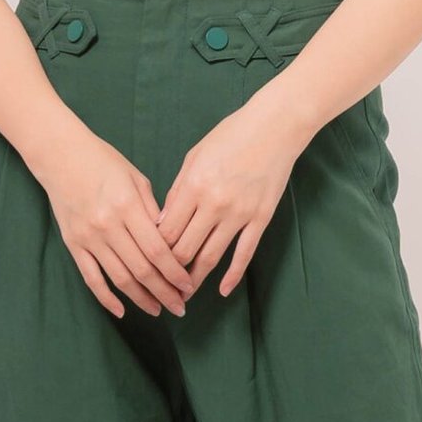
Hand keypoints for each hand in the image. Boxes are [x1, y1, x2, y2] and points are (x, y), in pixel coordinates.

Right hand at [32, 129, 195, 320]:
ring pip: (119, 278)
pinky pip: (91, 278)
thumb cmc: (103, 161)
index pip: (158, 250)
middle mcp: (108, 225)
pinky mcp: (73, 244)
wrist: (60, 155)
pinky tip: (121, 311)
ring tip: (158, 310)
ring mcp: (89, 237)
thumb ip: (154, 211)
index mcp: (128, 206)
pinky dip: (106, 298)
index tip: (189, 286)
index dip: (175, 273)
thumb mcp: (136, 178)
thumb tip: (171, 243)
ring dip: (141, 298)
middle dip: (164, 292)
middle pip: (142, 269)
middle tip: (180, 307)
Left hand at [154, 99, 304, 299]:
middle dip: (169, 271)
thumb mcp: (195, 156)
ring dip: (194, 280)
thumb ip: (178, 190)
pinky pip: (244, 254)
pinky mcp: (260, 218)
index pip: (166, 231)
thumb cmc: (231, 135)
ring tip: (184, 295)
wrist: (275, 127)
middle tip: (160, 286)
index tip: (146, 262)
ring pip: (210, 257)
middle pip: (184, 249)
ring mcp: (239, 213)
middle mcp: (214, 204)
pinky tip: (222, 290)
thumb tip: (162, 222)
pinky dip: (232, 275)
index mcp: (193, 186)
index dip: (153, 251)